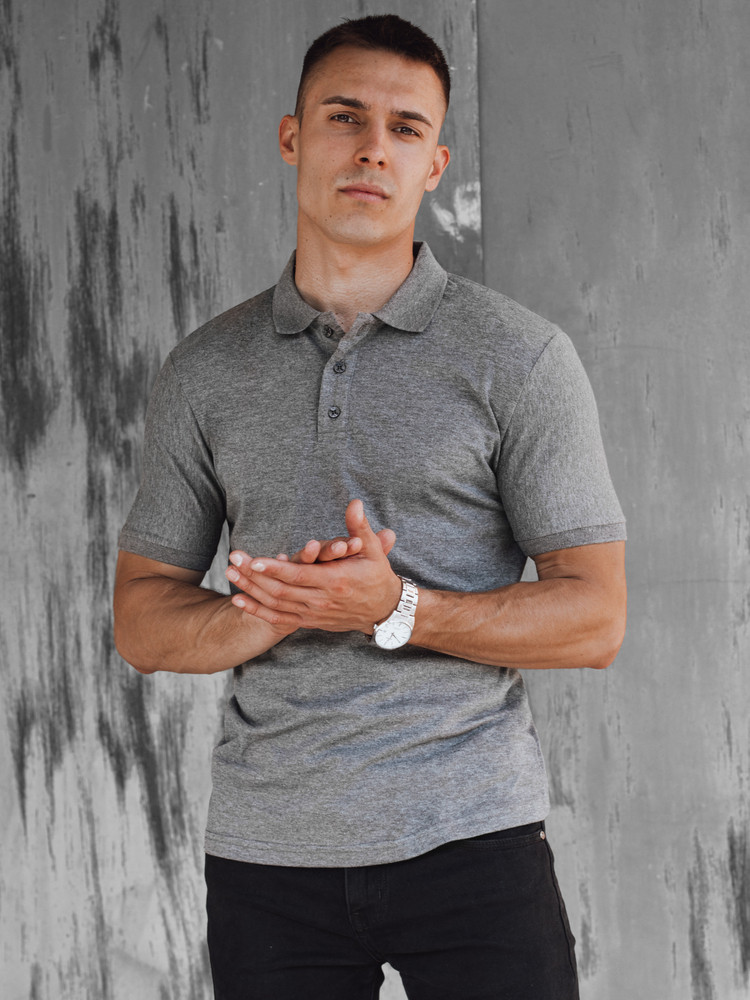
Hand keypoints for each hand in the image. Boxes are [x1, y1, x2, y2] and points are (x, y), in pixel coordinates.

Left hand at [225, 500, 399, 632]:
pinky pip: (279, 619)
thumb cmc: (377, 576)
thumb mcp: (372, 550)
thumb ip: (359, 527)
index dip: (274, 569)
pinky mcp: (309, 622)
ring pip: (276, 605)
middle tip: (232, 560)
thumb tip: (354, 503)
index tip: (253, 561)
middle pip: (280, 591)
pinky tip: (239, 600)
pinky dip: (257, 611)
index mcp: (335, 582)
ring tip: (229, 574)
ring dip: (251, 591)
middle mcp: (321, 601)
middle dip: (253, 577)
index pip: (298, 576)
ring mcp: (314, 614)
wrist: (383, 611)